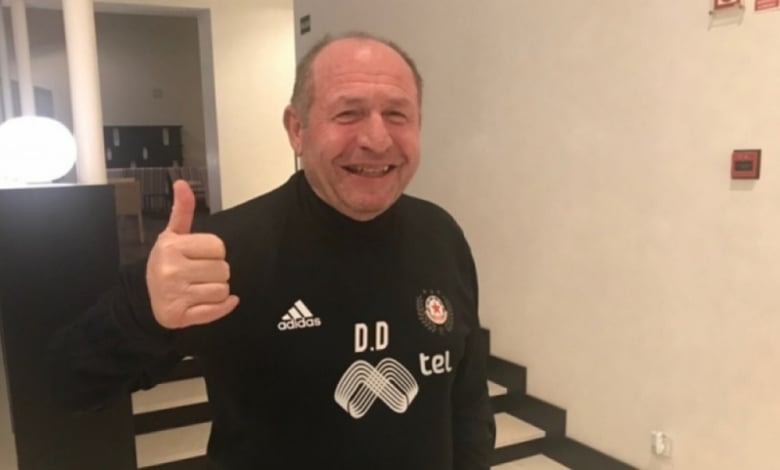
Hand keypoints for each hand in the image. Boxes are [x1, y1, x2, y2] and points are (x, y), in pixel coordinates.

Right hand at [146, 180, 238, 328]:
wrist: (145, 297)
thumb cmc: (167, 263)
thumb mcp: (172, 235)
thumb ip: (182, 210)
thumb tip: (182, 183)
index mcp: (172, 246)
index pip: (218, 247)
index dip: (214, 252)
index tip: (199, 256)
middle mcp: (171, 270)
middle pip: (224, 269)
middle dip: (217, 272)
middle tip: (199, 273)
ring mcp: (175, 295)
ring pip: (223, 290)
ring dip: (217, 290)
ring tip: (199, 287)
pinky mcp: (180, 316)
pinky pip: (217, 310)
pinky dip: (222, 307)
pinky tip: (211, 302)